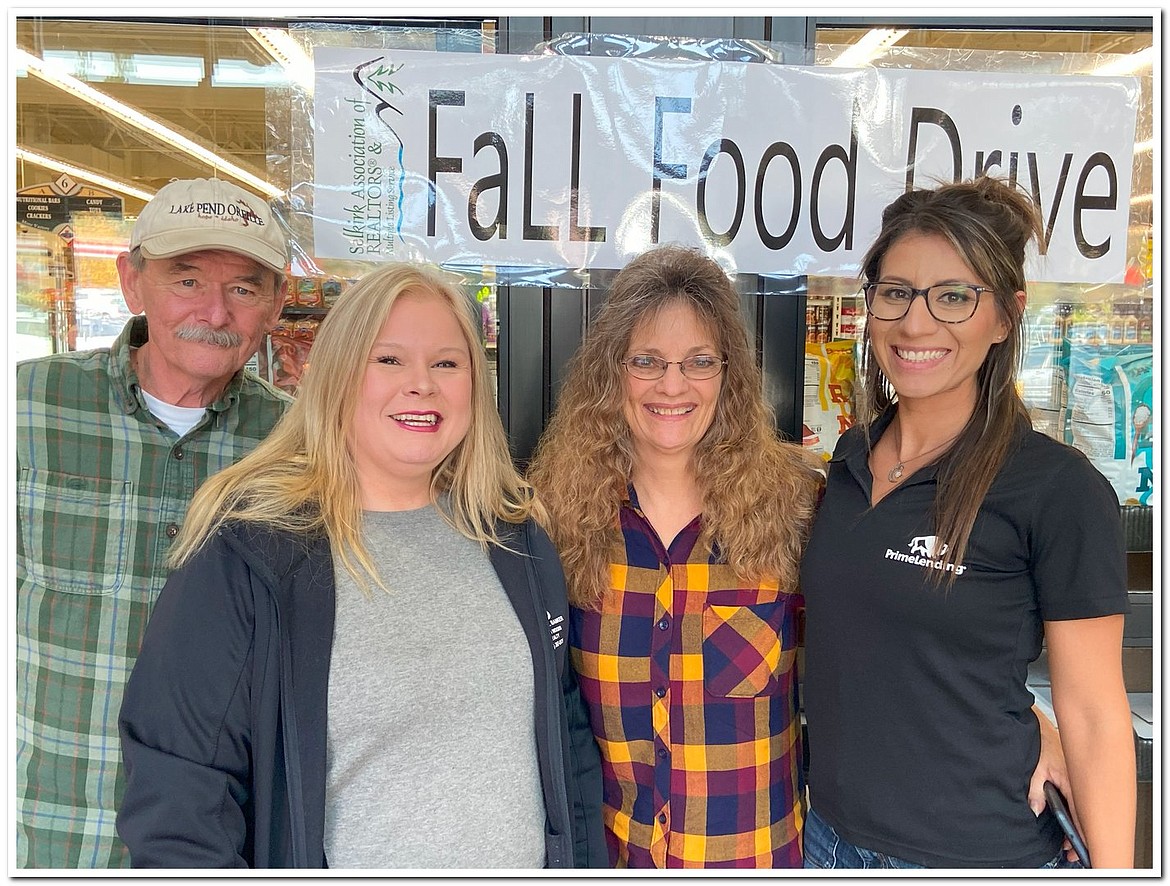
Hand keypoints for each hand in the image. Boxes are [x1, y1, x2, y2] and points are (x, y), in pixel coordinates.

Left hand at [1029, 706, 1079, 861]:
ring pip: (1080, 808)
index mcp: (1071, 781)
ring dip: (1075, 823)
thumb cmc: (1038, 741)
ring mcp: (1075, 779)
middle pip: (1082, 815)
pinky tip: (1066, 820)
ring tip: (1067, 839)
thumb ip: (1035, 790)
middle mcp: (1077, 781)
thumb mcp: (1034, 767)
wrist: (1038, 724)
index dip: (1077, 834)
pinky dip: (1073, 812)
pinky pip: (1075, 799)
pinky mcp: (1071, 777)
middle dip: (1077, 833)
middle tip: (1069, 849)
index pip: (1080, 815)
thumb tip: (1036, 810)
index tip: (1071, 848)